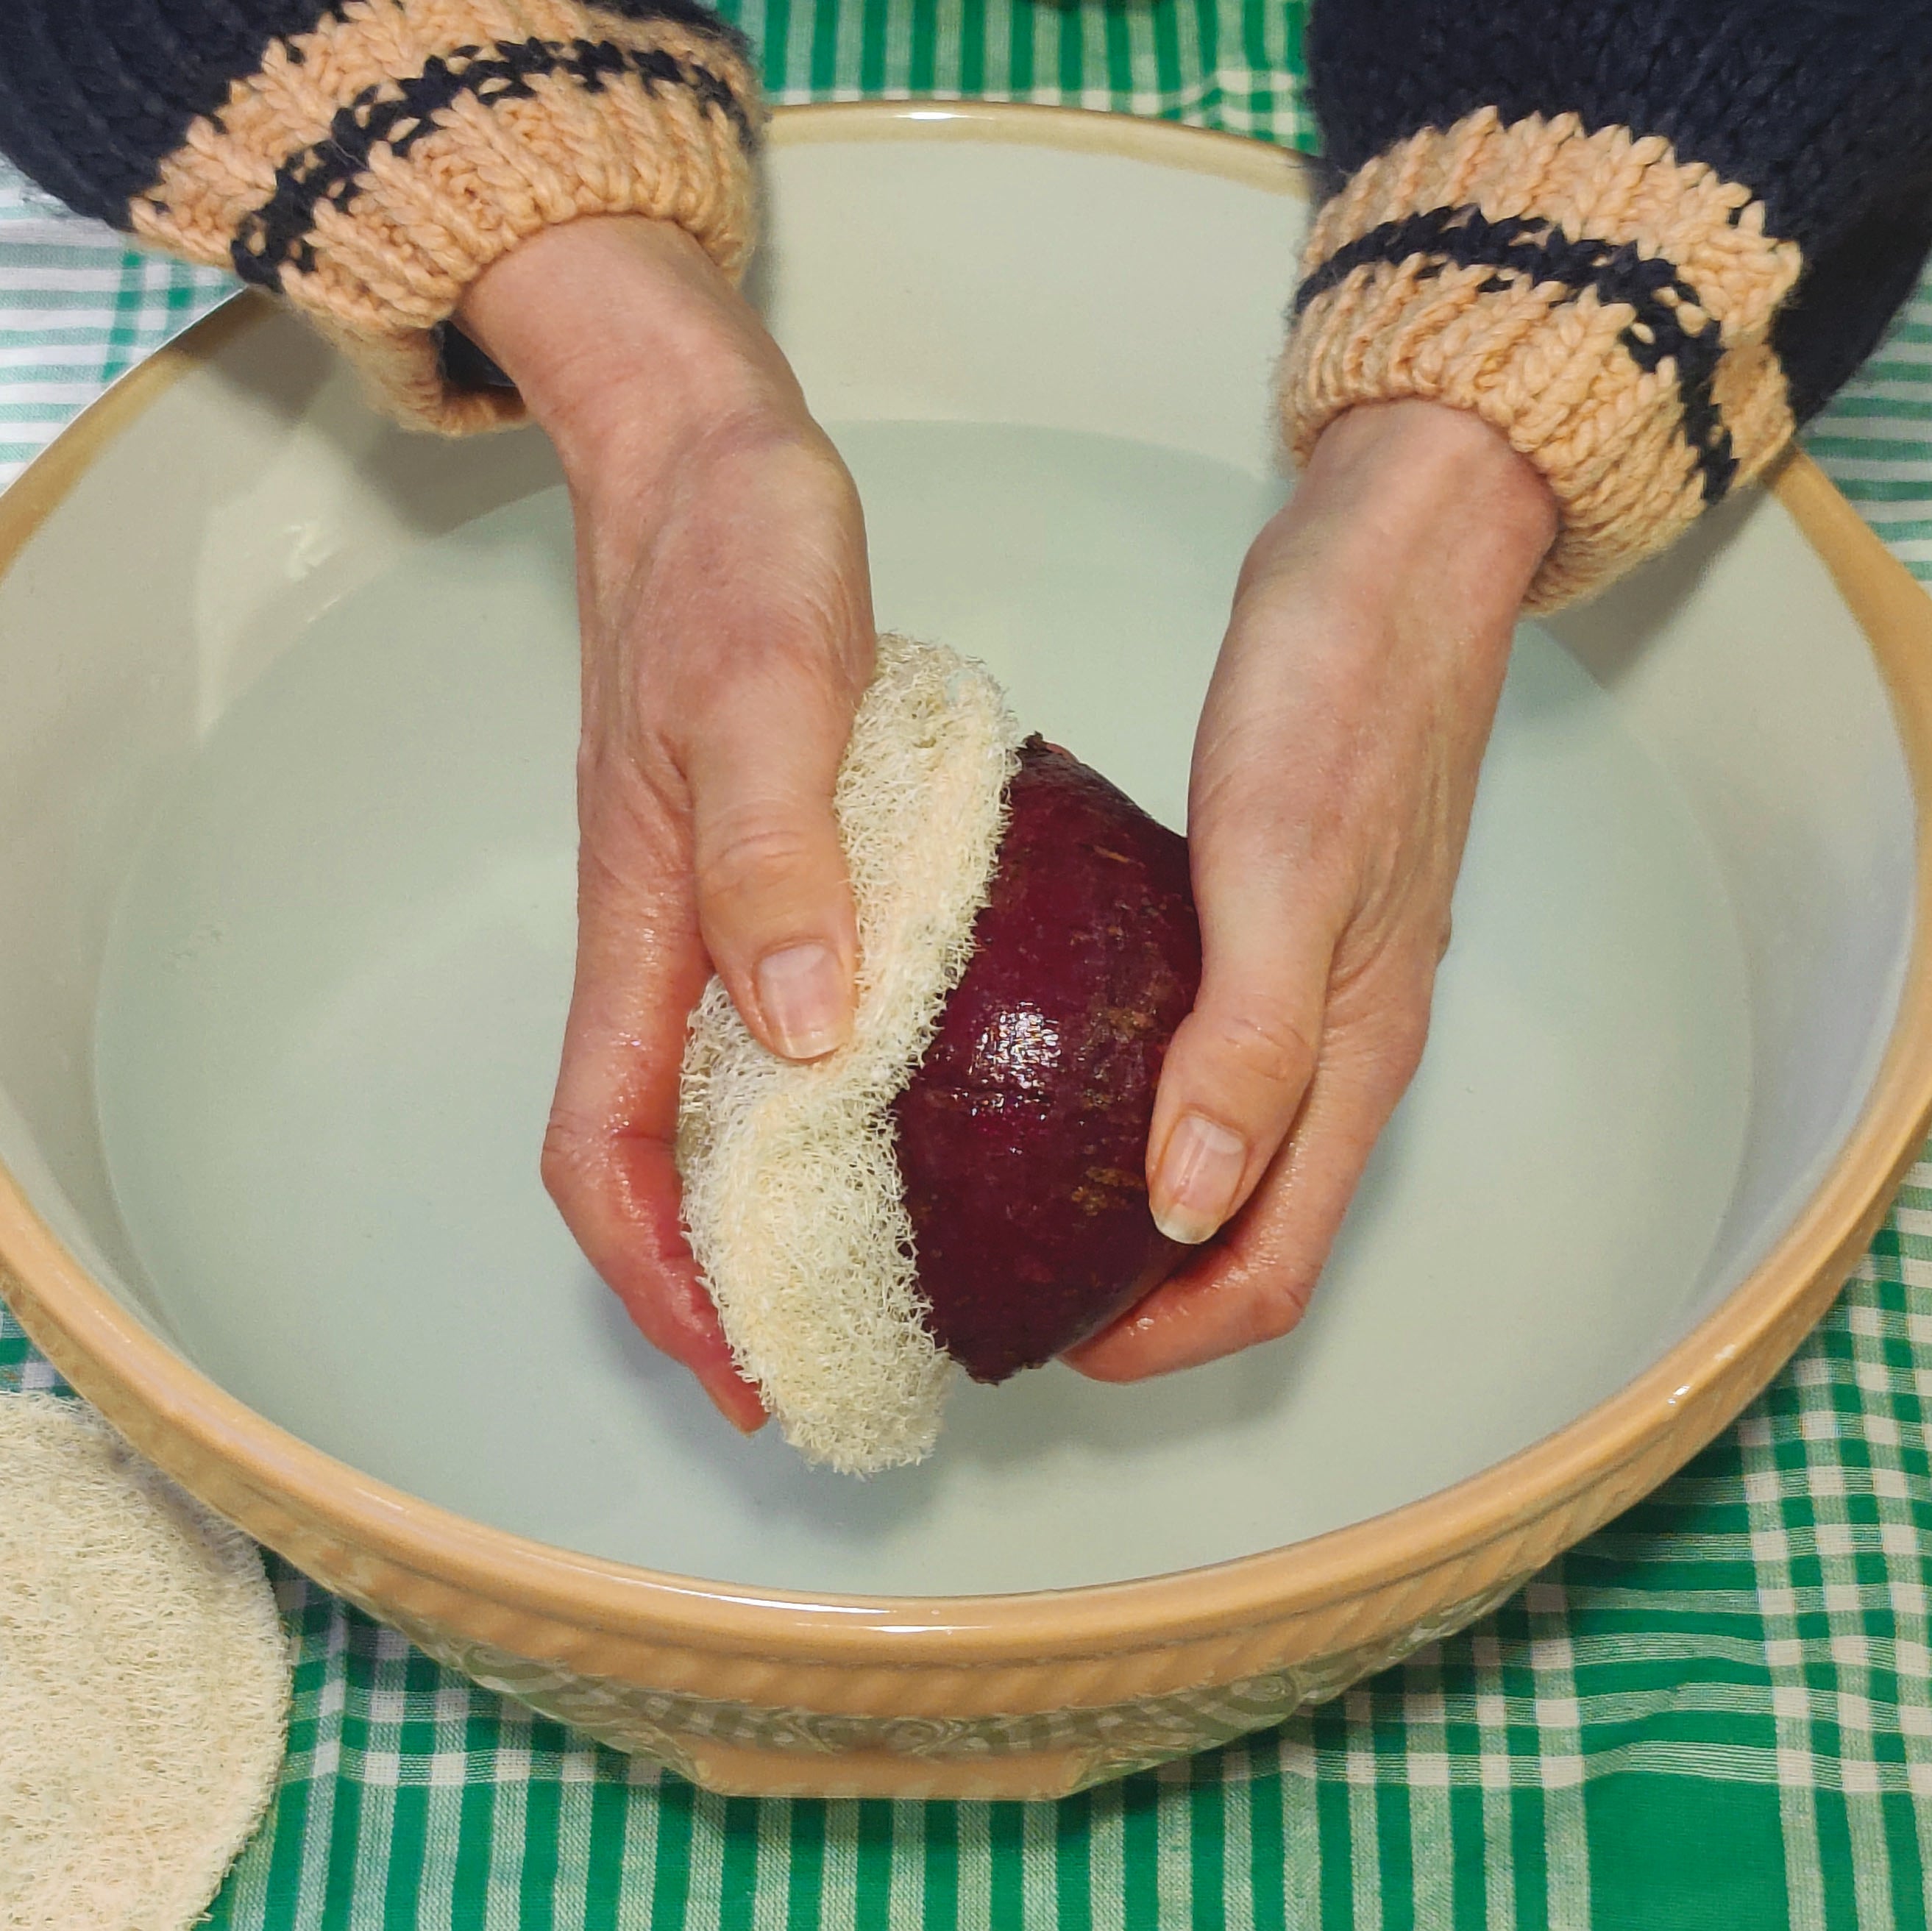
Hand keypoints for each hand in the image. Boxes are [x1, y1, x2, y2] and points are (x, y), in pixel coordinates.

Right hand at [459, 216, 873, 1430]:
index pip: (607, 1147)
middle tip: (812, 1357)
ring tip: (859, 1275)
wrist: (704, 455)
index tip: (738, 1363)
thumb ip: (778, 855)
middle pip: (648, 1152)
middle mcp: (663, 936)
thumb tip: (802, 1035)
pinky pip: (760, 1016)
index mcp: (646, 921)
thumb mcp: (768, 689)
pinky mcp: (755, 863)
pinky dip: (804, 1097)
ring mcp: (704, 903)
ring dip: (756, 1201)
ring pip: (703, 1095)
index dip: (658, 1274)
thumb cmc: (730, 554)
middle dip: (708, 1276)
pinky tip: (889, 1107)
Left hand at [1067, 400, 1555, 1380]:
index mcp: (1356, 1054)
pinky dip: (1133, 1102)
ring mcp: (1307, 984)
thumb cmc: (1345, 697)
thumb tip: (1192, 1207)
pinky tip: (1051, 1074)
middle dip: (1143, 1294)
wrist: (1394, 561)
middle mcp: (1338, 1042)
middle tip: (1014, 1292)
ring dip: (1135, 1209)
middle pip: (1246, 1229)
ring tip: (1016, 1209)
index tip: (1055, 1346)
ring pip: (1226, 1152)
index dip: (1167, 1338)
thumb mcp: (1283, 869)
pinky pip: (1204, 1059)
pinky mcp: (1267, 924)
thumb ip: (1250, 1043)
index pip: (1269, 1266)